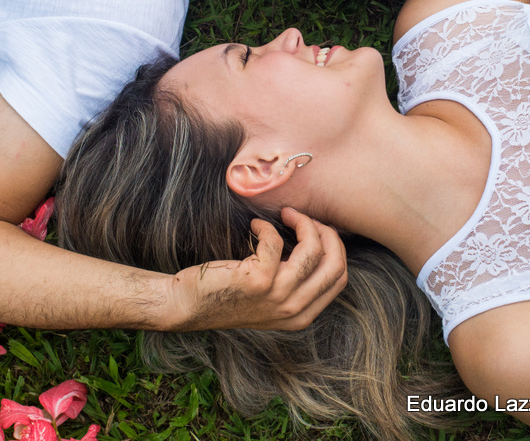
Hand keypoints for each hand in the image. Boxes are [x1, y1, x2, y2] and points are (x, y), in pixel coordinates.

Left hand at [166, 207, 347, 331]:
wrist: (189, 306)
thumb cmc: (229, 295)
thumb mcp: (271, 299)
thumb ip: (296, 283)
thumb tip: (318, 242)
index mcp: (302, 315)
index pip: (340, 277)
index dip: (335, 248)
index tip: (318, 231)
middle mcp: (293, 309)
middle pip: (334, 264)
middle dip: (325, 232)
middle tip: (304, 218)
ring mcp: (276, 297)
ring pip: (312, 250)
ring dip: (302, 223)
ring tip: (285, 214)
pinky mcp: (257, 281)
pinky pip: (276, 241)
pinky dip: (267, 227)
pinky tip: (255, 227)